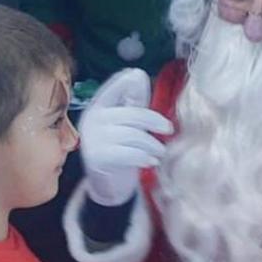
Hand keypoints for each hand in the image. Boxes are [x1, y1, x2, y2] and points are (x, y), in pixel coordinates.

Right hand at [80, 69, 173, 206]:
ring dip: (152, 144)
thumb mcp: (124, 125)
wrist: (105, 185)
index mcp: (99, 107)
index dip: (128, 81)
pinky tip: (151, 161)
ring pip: (133, 135)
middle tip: (168, 129)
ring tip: (160, 152)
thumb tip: (139, 75)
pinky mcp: (98, 157)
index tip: (143, 80)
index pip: (114, 86)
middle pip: (131, 113)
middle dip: (154, 121)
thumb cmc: (120, 150)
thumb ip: (131, 105)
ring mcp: (94, 138)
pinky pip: (129, 153)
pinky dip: (144, 157)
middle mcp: (93, 119)